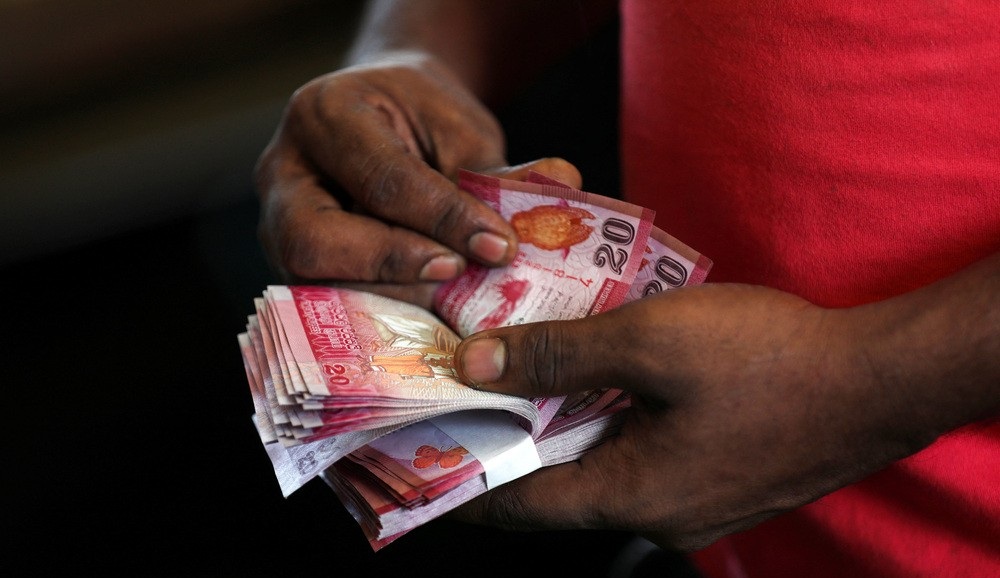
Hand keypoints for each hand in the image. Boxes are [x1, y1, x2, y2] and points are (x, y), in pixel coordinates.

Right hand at [254, 51, 579, 307]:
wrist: (384, 119)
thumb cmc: (423, 119)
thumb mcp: (461, 130)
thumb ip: (497, 171)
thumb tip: (563, 185)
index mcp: (324, 115)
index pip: (382, 179)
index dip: (442, 218)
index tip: (499, 246)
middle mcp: (283, 173)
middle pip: (316, 241)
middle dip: (392, 266)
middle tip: (457, 274)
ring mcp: (277, 225)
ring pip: (316, 282)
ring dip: (388, 298)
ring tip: (453, 303)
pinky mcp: (294, 265)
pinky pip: (330, 300)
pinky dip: (383, 312)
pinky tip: (434, 319)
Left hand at [450, 283, 934, 550]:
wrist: (883, 379)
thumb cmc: (771, 360)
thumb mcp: (651, 340)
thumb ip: (558, 355)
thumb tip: (477, 365)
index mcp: (631, 496)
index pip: (516, 504)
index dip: (462, 476)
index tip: (419, 451)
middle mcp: (658, 515)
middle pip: (557, 482)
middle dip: (511, 436)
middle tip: (470, 391)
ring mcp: (694, 502)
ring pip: (602, 464)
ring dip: (564, 422)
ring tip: (528, 372)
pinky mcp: (719, 478)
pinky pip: (644, 455)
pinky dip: (612, 420)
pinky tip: (606, 375)